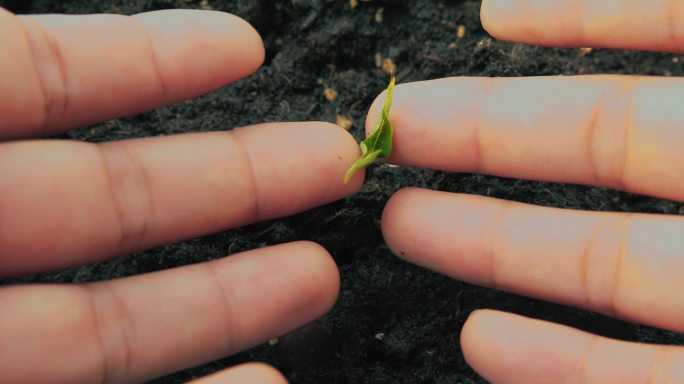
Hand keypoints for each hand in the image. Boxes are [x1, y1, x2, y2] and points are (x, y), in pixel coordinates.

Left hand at [0, 8, 361, 382]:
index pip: (31, 85)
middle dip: (230, 177)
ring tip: (319, 279)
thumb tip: (11, 41)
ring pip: (106, 323)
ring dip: (224, 304)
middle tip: (331, 163)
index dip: (140, 64)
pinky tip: (263, 383)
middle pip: (99, 204)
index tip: (239, 47)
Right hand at [374, 0, 683, 381]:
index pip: (677, 32)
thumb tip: (530, 3)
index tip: (497, 13)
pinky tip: (483, 339)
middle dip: (491, 132)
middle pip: (611, 148)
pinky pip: (633, 377)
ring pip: (607, 262)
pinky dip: (558, 362)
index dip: (588, 17)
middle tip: (394, 132)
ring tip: (402, 225)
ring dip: (498, 246)